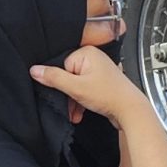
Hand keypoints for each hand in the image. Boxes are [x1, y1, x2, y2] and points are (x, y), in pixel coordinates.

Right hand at [30, 44, 148, 127]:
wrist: (131, 111)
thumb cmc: (109, 96)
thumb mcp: (76, 87)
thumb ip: (54, 78)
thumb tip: (35, 70)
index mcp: (88, 53)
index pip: (62, 65)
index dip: (62, 82)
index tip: (65, 93)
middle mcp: (94, 59)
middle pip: (68, 76)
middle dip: (67, 95)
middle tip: (69, 107)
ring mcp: (99, 71)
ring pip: (75, 85)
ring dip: (73, 101)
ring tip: (75, 114)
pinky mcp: (102, 83)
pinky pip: (84, 90)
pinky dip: (80, 102)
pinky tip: (80, 113)